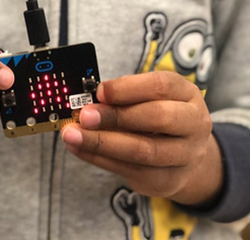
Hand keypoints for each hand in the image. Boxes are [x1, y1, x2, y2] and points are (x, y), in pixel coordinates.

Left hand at [61, 71, 222, 205]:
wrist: (184, 155)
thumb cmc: (159, 116)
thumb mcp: (149, 98)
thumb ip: (124, 97)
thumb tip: (89, 101)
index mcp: (187, 95)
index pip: (161, 86)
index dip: (128, 88)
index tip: (99, 91)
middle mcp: (193, 124)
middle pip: (157, 118)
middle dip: (116, 116)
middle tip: (84, 116)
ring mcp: (185, 156)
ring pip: (143, 151)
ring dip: (101, 142)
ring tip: (72, 135)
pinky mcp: (168, 180)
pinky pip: (129, 170)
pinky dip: (98, 158)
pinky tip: (79, 148)